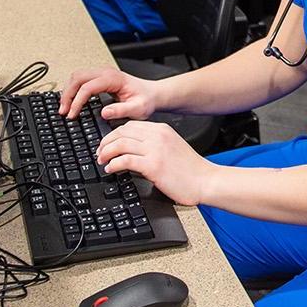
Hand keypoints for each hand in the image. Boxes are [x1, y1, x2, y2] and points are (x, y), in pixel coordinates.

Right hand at [58, 66, 165, 120]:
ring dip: (68, 92)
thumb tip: (104, 113)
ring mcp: (102, 74)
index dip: (77, 102)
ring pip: (77, 77)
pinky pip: (81, 80)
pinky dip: (73, 90)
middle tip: (63, 112)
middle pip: (77, 78)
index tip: (72, 115)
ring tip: (64, 108)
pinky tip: (71, 102)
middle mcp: (106, 73)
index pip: (87, 87)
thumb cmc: (147, 100)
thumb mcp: (138, 109)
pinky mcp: (100, 78)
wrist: (153, 94)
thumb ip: (122, 111)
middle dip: (67, 95)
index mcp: (113, 78)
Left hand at [94, 120, 216, 204]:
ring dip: (106, 153)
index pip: (130, 126)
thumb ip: (154, 144)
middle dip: (106, 142)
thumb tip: (132, 151)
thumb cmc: (191, 169)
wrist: (206, 180)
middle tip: (100, 153)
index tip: (107, 144)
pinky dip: (113, 164)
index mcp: (162, 130)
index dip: (113, 134)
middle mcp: (157, 136)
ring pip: (120, 144)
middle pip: (121, 132)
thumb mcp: (172, 147)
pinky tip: (111, 170)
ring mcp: (155, 150)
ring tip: (102, 161)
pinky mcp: (153, 166)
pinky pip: (125, 160)